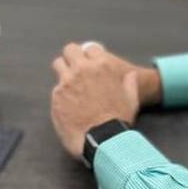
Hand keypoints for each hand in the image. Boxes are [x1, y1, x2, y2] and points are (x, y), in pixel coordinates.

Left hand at [49, 43, 161, 158]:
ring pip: (58, 65)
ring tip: (69, 85)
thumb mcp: (131, 99)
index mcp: (102, 66)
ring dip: (63, 72)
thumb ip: (130, 83)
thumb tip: (130, 76)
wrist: (102, 140)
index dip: (90, 56)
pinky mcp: (56, 96)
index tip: (90, 64)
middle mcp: (82, 69)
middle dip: (72, 57)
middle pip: (70, 50)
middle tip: (75, 69)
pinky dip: (61, 94)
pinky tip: (69, 106)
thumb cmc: (118, 120)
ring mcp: (67, 82)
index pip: (90, 48)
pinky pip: (56, 88)